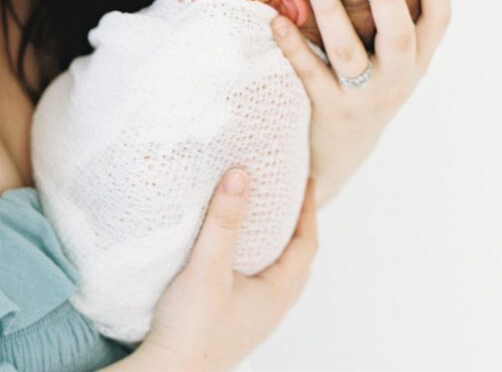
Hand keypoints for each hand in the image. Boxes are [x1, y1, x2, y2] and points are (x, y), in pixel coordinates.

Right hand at [142, 173, 317, 371]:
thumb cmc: (192, 327)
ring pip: (278, 278)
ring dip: (278, 248)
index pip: (306, 246)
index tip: (308, 182)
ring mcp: (253, 320)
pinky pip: (258, 286)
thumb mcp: (208, 266)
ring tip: (266, 223)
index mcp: (275, 294)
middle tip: (291, 198)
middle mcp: (271, 309)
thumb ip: (224, 221)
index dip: (309, 211)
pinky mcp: (233, 324)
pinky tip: (236, 258)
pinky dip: (258, 263)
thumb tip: (241, 175)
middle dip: (298, 228)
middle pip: (298, 263)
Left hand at [270, 0, 451, 206]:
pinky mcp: (328, 109)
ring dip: (331, 11)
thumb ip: (386, 19)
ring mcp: (362, 97)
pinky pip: (308, 72)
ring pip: (348, 52)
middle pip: (399, 34)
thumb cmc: (364, 89)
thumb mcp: (389, 61)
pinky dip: (293, 44)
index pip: (438, 22)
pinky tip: (278, 20)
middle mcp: (396, 79)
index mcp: (415, 61)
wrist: (340, 156)